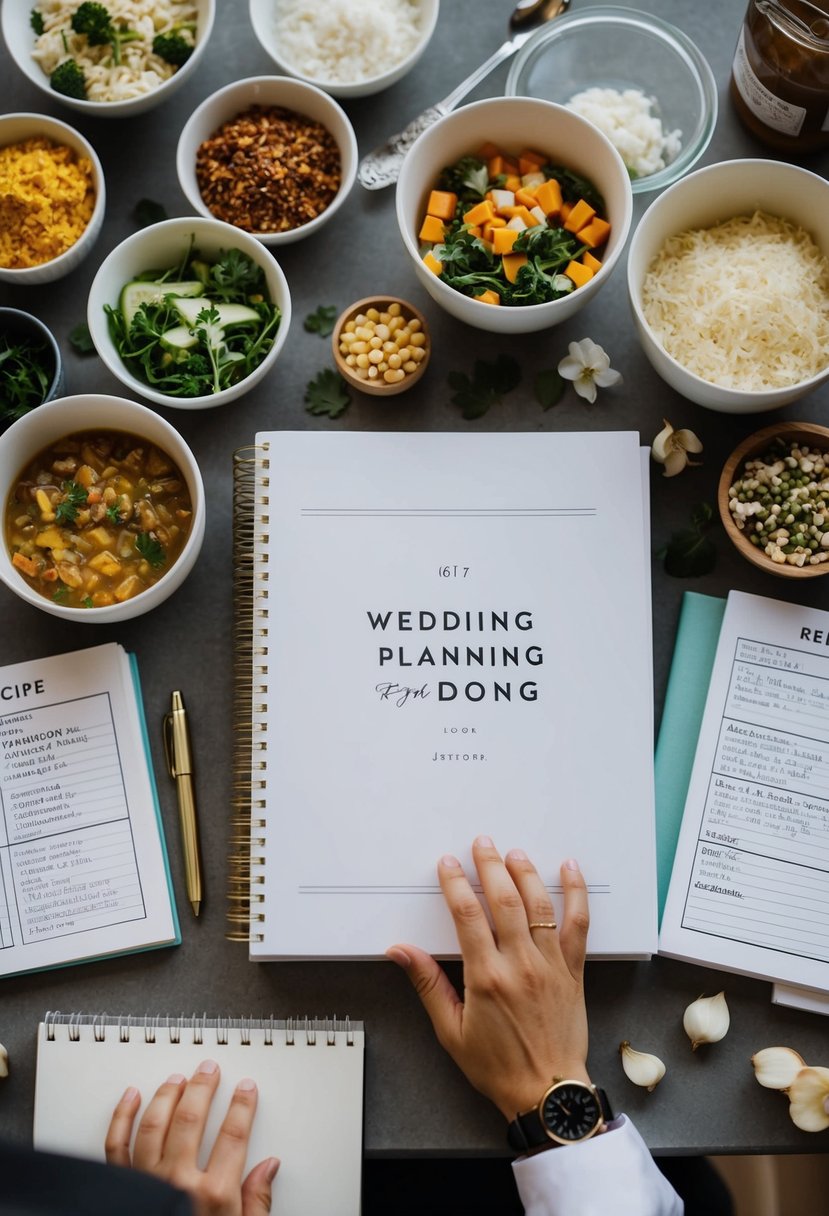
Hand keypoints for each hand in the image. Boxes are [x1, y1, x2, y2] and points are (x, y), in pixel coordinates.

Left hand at [105, 1060, 278, 1215]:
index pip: (233, 1134)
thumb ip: (257, 1203)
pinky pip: (116, 1146)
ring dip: (167, 1094)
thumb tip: (268, 1169)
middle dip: (203, 1087)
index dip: (241, 1105)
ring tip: (178, 1079)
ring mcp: (146, 1184)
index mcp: (213, 1196)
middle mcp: (178, 1185)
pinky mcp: (121, 1190)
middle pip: (191, 1118)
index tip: (246, 1090)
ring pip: (153, 1124)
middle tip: (209, 1070)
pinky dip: (121, 1118)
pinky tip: (131, 1098)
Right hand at [387, 836, 590, 1119]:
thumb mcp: (451, 1030)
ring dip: (526, 873)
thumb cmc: (497, 1066)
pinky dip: (576, 894)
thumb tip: (400, 951)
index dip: (456, 883)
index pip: (467, 915)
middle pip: (504, 900)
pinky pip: (577, 925)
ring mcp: (550, 965)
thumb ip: (428, 983)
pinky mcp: (573, 971)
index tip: (448, 864)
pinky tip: (569, 870)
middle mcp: (520, 964)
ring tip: (514, 853)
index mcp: (486, 977)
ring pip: (539, 906)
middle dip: (490, 866)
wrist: (546, 1092)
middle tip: (482, 844)